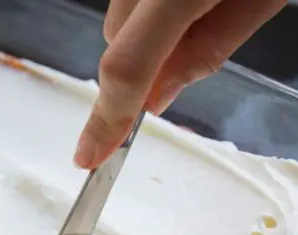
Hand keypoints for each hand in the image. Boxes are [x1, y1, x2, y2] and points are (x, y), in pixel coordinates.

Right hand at [74, 0, 286, 168]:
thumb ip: (207, 50)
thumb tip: (157, 98)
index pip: (126, 66)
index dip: (106, 119)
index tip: (90, 156)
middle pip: (116, 41)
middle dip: (146, 64)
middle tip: (199, 42)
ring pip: (120, 16)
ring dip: (149, 30)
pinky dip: (151, 4)